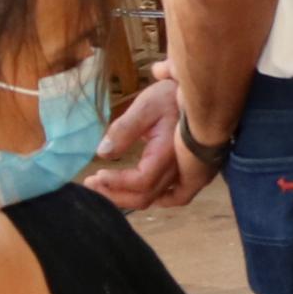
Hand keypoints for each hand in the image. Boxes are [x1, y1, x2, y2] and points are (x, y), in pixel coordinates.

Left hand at [83, 68, 210, 209]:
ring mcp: (183, 173)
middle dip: (115, 194)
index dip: (117, 182)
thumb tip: (103, 153)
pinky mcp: (183, 173)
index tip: (96, 174)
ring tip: (104, 188)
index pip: (141, 181)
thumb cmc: (173, 97)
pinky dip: (146, 197)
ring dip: (125, 198)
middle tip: (91, 185)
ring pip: (153, 198)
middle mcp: (178, 169)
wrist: (201, 95)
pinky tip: (132, 192)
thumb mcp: (146, 105)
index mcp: (168, 153)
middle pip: (144, 196)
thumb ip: (124, 129)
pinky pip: (166, 196)